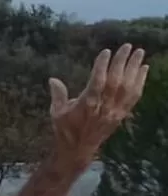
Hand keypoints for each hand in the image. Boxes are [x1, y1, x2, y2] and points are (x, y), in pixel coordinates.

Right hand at [49, 44, 148, 164]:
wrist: (78, 150)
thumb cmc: (65, 129)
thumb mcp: (56, 112)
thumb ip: (57, 95)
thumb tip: (52, 79)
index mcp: (87, 105)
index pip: (97, 82)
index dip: (102, 66)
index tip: (106, 52)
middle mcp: (104, 107)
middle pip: (116, 81)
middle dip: (122, 62)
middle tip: (127, 46)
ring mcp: (115, 111)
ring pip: (128, 87)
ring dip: (134, 69)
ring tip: (139, 52)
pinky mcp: (122, 114)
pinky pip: (134, 97)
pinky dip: (140, 82)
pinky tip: (143, 69)